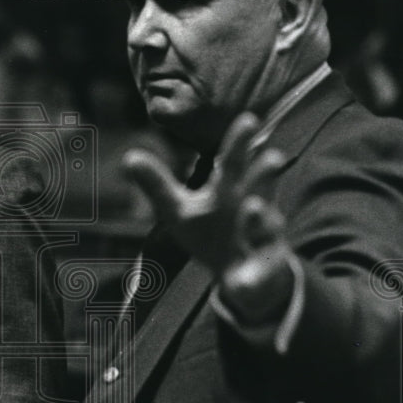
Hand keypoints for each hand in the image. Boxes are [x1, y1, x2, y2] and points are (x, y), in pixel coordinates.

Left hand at [123, 112, 294, 321]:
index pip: (235, 162)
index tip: (249, 119)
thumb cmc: (210, 232)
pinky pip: (258, 275)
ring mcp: (261, 240)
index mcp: (230, 190)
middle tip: (273, 157)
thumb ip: (158, 185)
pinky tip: (241, 283)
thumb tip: (129, 156)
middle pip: (259, 187)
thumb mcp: (179, 209)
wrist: (241, 275)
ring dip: (259, 217)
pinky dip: (251, 279)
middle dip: (264, 173)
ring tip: (252, 208)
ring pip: (266, 226)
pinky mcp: (263, 272)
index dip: (240, 143)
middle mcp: (252, 208)